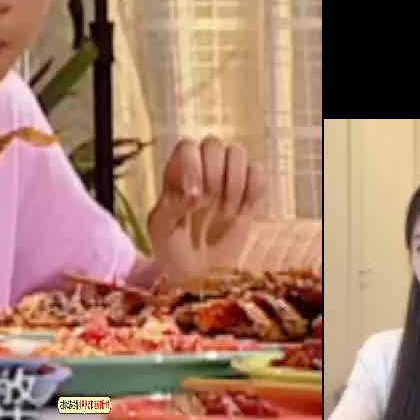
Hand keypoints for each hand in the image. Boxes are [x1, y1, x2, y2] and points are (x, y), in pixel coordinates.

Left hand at [145, 135, 268, 284]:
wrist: (198, 275)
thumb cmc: (172, 249)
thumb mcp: (160, 230)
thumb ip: (169, 207)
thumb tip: (192, 195)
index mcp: (176, 172)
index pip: (187, 146)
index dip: (193, 165)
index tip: (194, 199)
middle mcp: (202, 169)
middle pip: (213, 144)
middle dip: (214, 174)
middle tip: (209, 205)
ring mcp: (227, 179)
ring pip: (237, 152)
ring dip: (234, 181)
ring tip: (226, 212)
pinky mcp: (249, 194)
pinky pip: (258, 172)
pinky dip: (253, 189)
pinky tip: (243, 211)